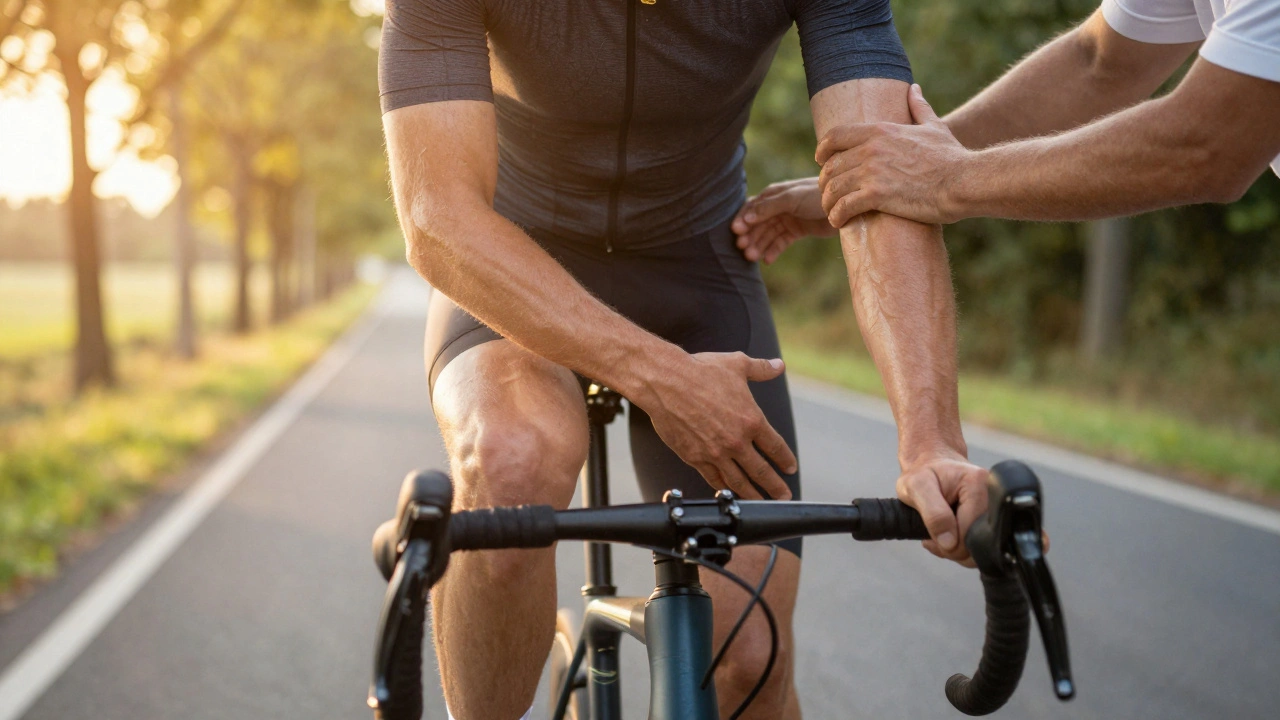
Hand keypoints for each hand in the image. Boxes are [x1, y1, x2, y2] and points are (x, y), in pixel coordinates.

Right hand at [641, 352, 797, 499]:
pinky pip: (713, 478)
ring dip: (752, 494)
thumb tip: (778, 366)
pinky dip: (723, 488)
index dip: (785, 459)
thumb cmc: (700, 371)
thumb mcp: (737, 364)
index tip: (790, 467)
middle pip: (761, 470)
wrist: (666, 382)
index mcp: (751, 419)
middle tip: (784, 495)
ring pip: (738, 481)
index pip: (775, 446)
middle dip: (775, 485)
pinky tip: (728, 492)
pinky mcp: (694, 458)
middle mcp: (736, 441)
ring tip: (761, 501)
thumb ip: (761, 369)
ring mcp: (715, 453)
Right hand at [730, 177, 836, 263]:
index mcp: (773, 195)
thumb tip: (745, 218)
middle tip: (743, 250)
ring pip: (768, 235)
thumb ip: (768, 208)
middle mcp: (777, 208)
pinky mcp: (797, 232)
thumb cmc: (816, 196)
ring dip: (759, 245)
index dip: (742, 220)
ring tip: (752, 257)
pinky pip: (780, 243)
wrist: (843, 205)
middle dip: (749, 236)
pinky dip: (773, 251)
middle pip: (758, 224)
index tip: (735, 233)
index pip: (752, 209)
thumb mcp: (791, 199)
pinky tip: (767, 260)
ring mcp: (787, 220)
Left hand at [815, 83, 968, 226]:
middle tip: (829, 194)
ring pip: (833, 188)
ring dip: (828, 202)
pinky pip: (844, 206)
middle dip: (825, 182)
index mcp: (879, 131)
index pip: (835, 136)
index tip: (821, 162)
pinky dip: (837, 216)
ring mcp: (872, 171)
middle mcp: (871, 149)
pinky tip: (838, 222)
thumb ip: (919, 107)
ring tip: (832, 212)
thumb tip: (914, 89)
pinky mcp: (877, 195)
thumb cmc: (952, 156)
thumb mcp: (934, 127)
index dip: (822, 150)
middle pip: (831, 166)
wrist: (964, 181)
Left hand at [895, 451, 989, 566]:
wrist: (930, 464)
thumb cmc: (922, 473)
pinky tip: (946, 534)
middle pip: (979, 541)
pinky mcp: (990, 517)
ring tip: (938, 533)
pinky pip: (978, 542)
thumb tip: (950, 543)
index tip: (931, 538)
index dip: (950, 543)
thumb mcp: (916, 487)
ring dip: (956, 548)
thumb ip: (933, 514)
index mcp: (978, 483)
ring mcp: (994, 507)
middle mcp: (993, 494)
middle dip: (953, 547)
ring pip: (980, 546)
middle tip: (932, 536)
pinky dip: (960, 546)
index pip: (971, 530)